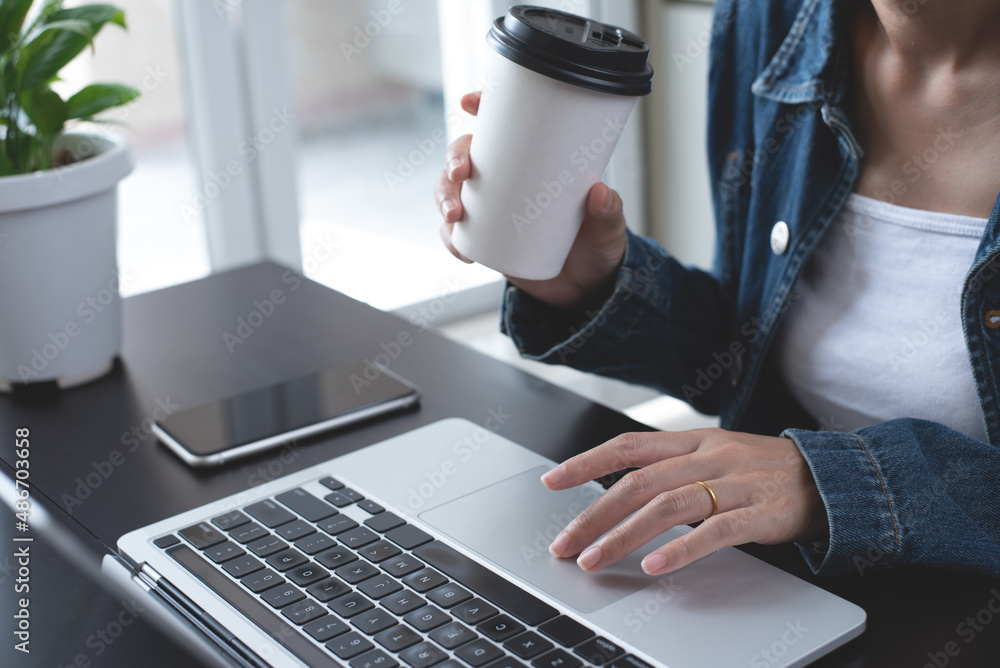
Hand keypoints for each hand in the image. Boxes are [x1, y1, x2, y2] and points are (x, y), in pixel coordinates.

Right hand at [434, 91, 628, 309]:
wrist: (585, 287)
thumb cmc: (596, 245)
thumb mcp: (607, 228)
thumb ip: (608, 211)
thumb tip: (599, 192)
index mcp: (533, 160)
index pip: (503, 125)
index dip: (481, 106)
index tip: (469, 103)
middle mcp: (506, 178)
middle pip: (465, 154)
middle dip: (454, 159)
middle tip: (460, 175)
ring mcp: (491, 208)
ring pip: (450, 191)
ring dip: (443, 198)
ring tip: (455, 216)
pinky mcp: (483, 239)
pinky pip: (454, 234)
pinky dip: (450, 238)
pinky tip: (460, 248)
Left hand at [541, 428, 827, 574]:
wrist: (836, 477)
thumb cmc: (766, 471)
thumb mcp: (717, 456)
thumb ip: (674, 468)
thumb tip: (621, 491)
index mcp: (694, 440)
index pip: (629, 446)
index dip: (587, 462)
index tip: (553, 481)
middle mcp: (710, 456)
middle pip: (639, 482)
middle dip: (594, 514)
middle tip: (564, 543)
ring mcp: (736, 483)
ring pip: (668, 506)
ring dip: (624, 535)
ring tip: (595, 560)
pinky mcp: (761, 512)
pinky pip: (715, 531)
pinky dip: (681, 550)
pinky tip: (654, 566)